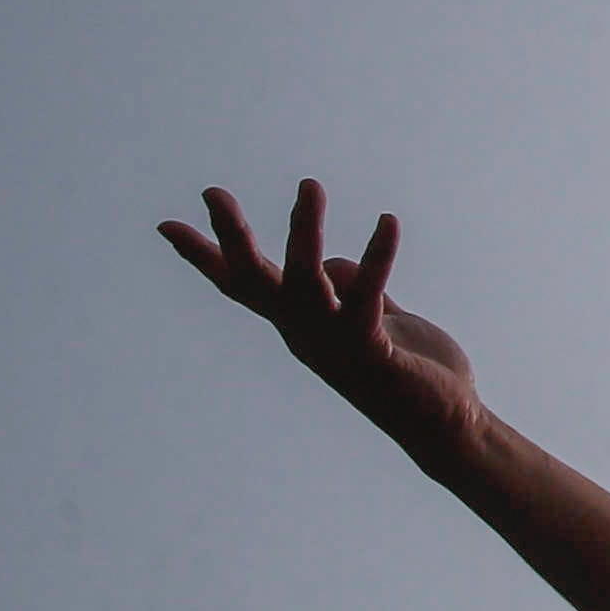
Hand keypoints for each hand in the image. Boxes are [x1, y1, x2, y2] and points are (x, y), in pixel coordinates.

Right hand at [161, 180, 484, 459]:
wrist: (443, 425)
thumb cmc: (410, 373)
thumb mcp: (378, 320)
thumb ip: (355, 292)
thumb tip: (335, 263)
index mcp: (302, 324)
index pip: (243, 285)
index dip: (205, 257)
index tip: (166, 225)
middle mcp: (306, 333)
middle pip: (256, 279)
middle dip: (232, 236)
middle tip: (211, 191)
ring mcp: (333, 342)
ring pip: (306, 279)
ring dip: (305, 230)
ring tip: (309, 185)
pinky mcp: (370, 347)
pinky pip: (367, 294)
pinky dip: (377, 256)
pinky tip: (388, 221)